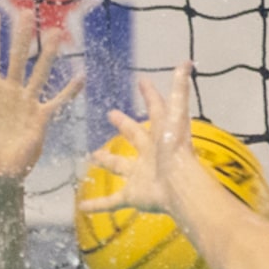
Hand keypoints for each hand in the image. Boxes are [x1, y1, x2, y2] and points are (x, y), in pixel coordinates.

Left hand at [0, 25, 80, 185]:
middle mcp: (9, 93)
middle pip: (17, 58)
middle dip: (21, 37)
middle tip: (26, 12)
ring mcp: (27, 104)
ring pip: (39, 73)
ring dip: (47, 54)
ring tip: (55, 34)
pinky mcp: (41, 119)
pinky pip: (58, 102)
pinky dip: (69, 91)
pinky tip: (81, 76)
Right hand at [89, 62, 203, 212]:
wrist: (179, 188)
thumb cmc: (177, 151)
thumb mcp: (176, 117)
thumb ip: (180, 91)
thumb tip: (186, 61)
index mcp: (160, 134)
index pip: (155, 110)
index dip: (150, 95)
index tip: (142, 82)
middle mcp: (150, 153)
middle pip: (134, 136)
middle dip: (124, 125)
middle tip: (111, 114)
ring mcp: (140, 175)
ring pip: (120, 166)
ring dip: (107, 162)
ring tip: (93, 157)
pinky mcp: (132, 195)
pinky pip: (111, 201)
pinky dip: (97, 204)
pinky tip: (82, 207)